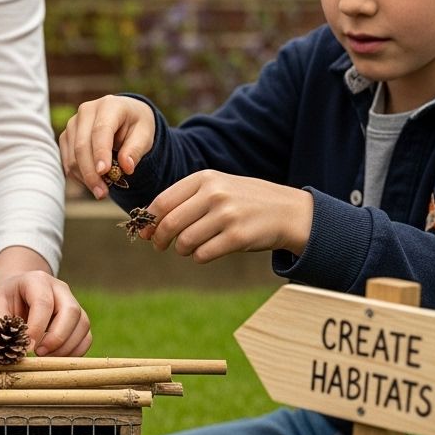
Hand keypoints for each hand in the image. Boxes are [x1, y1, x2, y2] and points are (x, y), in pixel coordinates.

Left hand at [0, 247, 91, 356]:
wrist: (16, 291)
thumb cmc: (4, 299)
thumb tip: (8, 351)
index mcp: (36, 280)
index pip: (43, 303)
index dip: (37, 328)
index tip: (26, 347)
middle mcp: (60, 289)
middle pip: (71, 311)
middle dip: (57, 337)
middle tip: (39, 353)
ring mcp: (72, 302)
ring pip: (82, 324)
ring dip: (67, 347)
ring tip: (45, 358)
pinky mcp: (78, 319)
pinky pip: (86, 336)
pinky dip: (75, 351)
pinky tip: (57, 359)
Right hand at [57, 95, 156, 199]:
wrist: (124, 117)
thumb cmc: (136, 126)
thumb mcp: (145, 135)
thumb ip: (136, 150)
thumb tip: (126, 167)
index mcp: (109, 105)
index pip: (101, 131)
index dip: (100, 152)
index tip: (104, 173)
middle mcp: (86, 111)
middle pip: (82, 146)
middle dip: (91, 173)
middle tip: (102, 194)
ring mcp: (73, 124)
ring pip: (72, 156)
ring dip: (85, 178)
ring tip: (101, 191)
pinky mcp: (66, 137)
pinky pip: (67, 161)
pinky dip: (79, 176)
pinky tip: (93, 183)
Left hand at [141, 170, 313, 262]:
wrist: (287, 211)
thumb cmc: (243, 202)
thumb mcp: (217, 188)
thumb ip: (185, 200)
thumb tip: (148, 226)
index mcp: (205, 178)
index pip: (162, 202)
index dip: (149, 221)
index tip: (146, 233)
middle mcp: (214, 193)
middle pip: (169, 224)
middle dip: (160, 240)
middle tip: (160, 246)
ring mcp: (227, 215)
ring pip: (184, 242)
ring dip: (182, 250)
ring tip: (190, 247)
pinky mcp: (237, 237)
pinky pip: (202, 254)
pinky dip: (199, 256)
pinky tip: (208, 250)